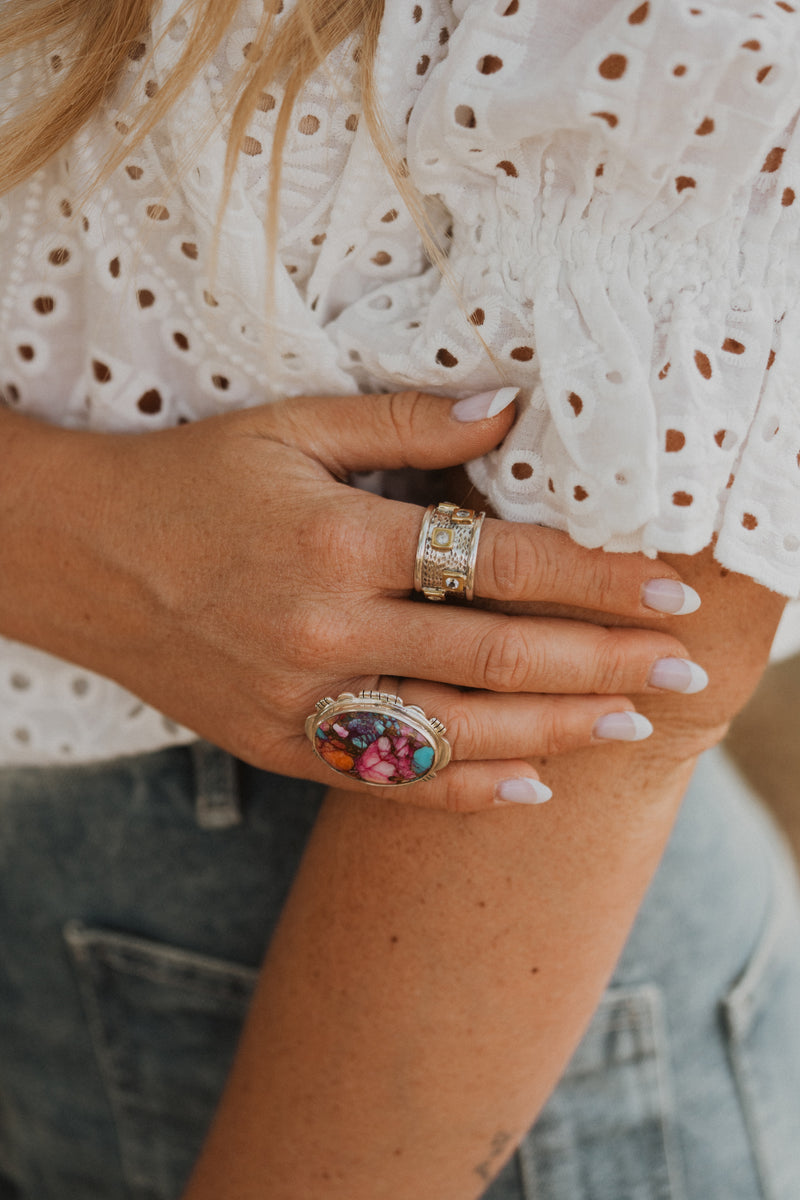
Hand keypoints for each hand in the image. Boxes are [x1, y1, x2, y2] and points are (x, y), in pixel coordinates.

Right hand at [6, 391, 702, 808]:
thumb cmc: (185, 480)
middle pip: (498, 657)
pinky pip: (385, 779)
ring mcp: (301, 701)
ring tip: (631, 728)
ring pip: (455, 731)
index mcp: (340, 539)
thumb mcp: (288, 427)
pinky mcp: (276, 746)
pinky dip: (463, 790)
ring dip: (555, 733)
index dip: (595, 580)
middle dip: (605, 666)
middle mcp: (327, 630)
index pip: (502, 565)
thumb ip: (405, 421)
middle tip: (681, 673)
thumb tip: (508, 408)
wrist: (75, 557)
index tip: (667, 593)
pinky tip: (529, 786)